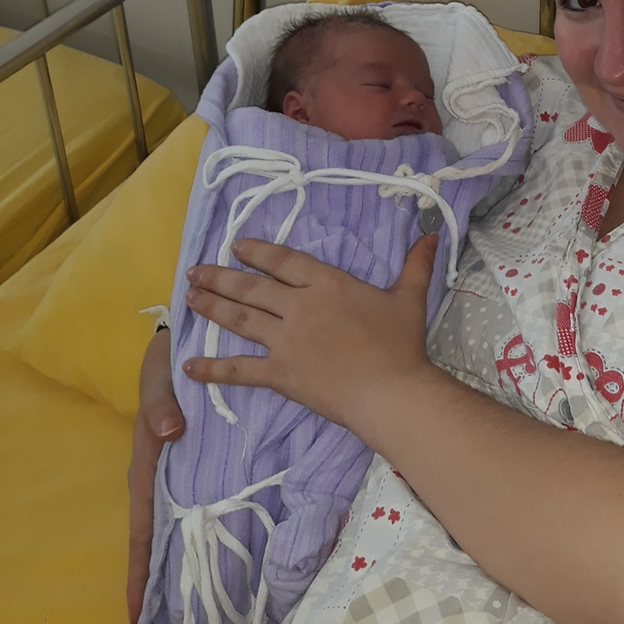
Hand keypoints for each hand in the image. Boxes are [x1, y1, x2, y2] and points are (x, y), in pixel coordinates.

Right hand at [127, 328, 184, 622]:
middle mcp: (165, 473)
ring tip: (192, 597)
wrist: (189, 343)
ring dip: (184, 556)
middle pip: (160, 534)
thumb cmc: (167, 363)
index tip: (138, 610)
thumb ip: (163, 402)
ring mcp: (185, 469)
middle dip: (159, 576)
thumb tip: (169, 431)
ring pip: (183, 520)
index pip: (143, 524)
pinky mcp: (205, 458)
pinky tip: (231, 547)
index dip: (141, 566)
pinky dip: (211, 524)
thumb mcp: (159, 379)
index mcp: (148, 462)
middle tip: (163, 617)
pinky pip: (205, 497)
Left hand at [182, 232, 438, 440]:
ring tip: (189, 296)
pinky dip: (212, 368)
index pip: (284, 261)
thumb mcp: (410, 298)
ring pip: (240, 318)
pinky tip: (189, 365)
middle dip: (221, 276)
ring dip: (211, 306)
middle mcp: (299, 307)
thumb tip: (432, 235)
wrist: (390, 391)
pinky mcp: (280, 374)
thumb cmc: (401, 344)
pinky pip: (239, 370)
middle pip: (252, 287)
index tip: (236, 246)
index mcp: (327, 284)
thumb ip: (416, 265)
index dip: (258, 252)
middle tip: (196, 270)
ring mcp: (285, 341)